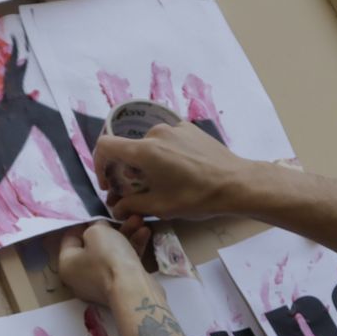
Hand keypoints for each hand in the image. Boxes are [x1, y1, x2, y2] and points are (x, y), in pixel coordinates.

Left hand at [49, 221, 151, 305]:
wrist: (132, 289)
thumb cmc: (108, 258)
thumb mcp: (97, 232)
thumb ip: (95, 225)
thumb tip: (99, 228)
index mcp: (66, 264)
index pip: (70, 238)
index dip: (84, 223)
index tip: (98, 213)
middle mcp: (79, 276)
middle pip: (93, 245)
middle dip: (111, 228)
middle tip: (122, 216)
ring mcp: (99, 283)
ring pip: (111, 252)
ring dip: (125, 235)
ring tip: (138, 220)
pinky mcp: (118, 287)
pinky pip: (122, 263)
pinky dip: (132, 248)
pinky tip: (144, 233)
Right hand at [95, 124, 255, 220]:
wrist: (237, 183)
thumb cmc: (198, 197)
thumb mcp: (161, 207)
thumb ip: (132, 205)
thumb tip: (116, 208)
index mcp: (145, 150)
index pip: (105, 146)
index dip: (99, 164)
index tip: (108, 183)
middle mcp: (156, 132)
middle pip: (129, 149)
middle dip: (126, 171)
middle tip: (136, 192)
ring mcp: (174, 127)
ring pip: (148, 146)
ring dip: (147, 163)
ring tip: (162, 183)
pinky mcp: (189, 128)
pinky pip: (167, 141)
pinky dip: (164, 155)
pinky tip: (179, 172)